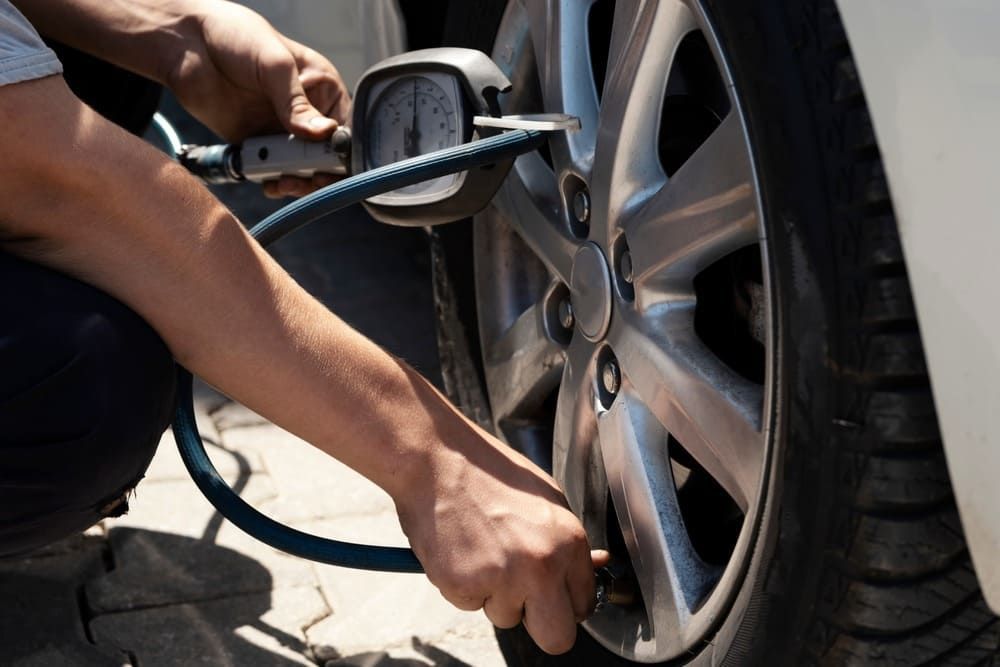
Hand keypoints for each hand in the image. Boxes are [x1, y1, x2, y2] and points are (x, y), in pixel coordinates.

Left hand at [166, 2, 350, 196]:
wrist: (184, 42)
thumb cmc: (235, 36)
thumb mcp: (274, 64)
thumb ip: (297, 102)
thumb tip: (325, 133)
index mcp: (322, 88)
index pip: (344, 127)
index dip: (342, 150)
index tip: (330, 163)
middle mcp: (306, 112)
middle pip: (326, 155)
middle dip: (320, 171)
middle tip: (307, 178)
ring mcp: (281, 130)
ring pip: (302, 169)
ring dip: (297, 181)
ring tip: (284, 181)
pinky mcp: (257, 144)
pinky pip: (272, 171)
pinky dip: (273, 181)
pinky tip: (269, 182)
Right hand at [394, 416, 608, 654]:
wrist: (439, 459)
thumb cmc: (491, 473)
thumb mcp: (548, 498)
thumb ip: (570, 542)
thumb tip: (596, 567)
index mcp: (569, 541)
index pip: (584, 605)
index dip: (565, 602)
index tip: (552, 592)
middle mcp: (541, 565)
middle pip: (557, 639)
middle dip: (541, 624)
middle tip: (523, 597)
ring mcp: (502, 579)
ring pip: (506, 618)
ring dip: (495, 595)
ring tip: (483, 550)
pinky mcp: (463, 586)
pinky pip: (469, 605)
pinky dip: (464, 585)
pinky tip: (462, 549)